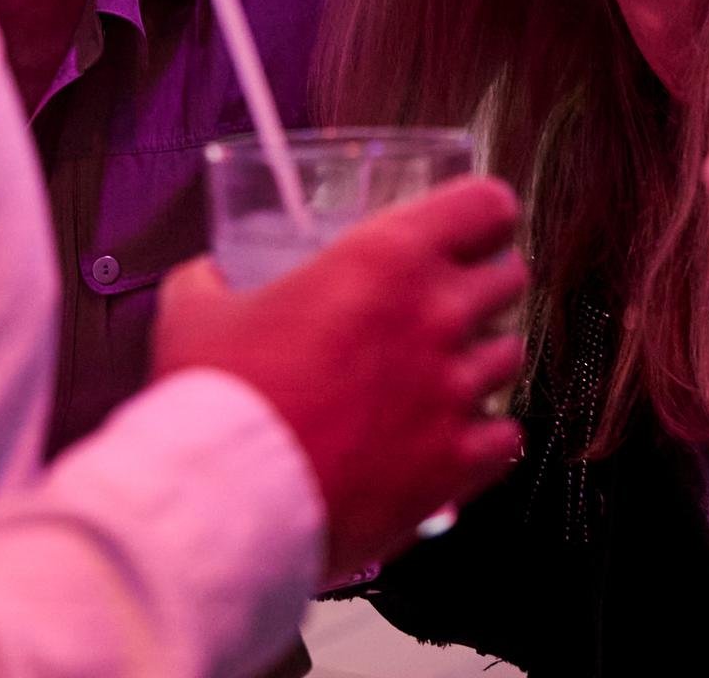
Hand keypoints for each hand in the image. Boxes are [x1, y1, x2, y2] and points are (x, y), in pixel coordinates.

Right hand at [153, 177, 527, 575]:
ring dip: (483, 360)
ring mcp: (453, 391)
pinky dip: (487, 437)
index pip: (485, 207)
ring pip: (512, 356)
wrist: (227, 501)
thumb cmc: (218, 404)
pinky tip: (454, 439)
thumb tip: (207, 277)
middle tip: (449, 303)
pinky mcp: (456, 462)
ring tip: (443, 375)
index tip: (475, 228)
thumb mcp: (196, 313)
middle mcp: (434, 317)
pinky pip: (507, 437)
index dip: (484, 215)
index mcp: (386, 259)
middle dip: (486, 286)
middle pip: (510, 279)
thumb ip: (210, 282)